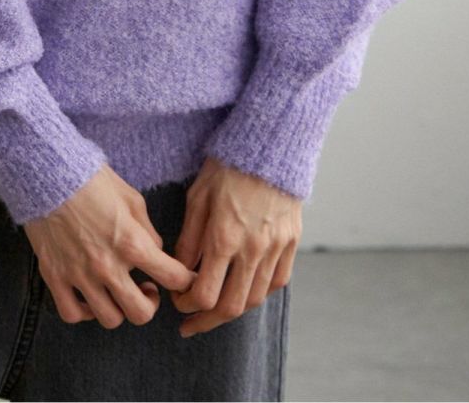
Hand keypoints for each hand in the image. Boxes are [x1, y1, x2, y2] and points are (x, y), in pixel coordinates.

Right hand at [23, 163, 197, 328]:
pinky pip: (73, 314)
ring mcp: (80, 275)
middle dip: (150, 304)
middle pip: (141, 313)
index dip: (184, 281)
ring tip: (118, 291)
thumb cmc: (93, 181)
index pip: (172, 277)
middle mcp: (107, 266)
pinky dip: (85, 312)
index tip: (182, 280)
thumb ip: (148, 230)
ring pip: (110, 319)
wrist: (49, 174)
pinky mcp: (55, 277)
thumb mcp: (131, 198)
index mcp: (131, 243)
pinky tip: (90, 297)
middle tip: (147, 289)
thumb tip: (155, 252)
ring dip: (119, 308)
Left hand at [167, 154, 300, 337]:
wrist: (270, 144)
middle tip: (190, 324)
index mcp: (224, 237)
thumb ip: (189, 238)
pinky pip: (278, 281)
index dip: (187, 305)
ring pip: (255, 299)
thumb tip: (179, 271)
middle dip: (206, 321)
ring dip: (233, 310)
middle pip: (231, 307)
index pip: (205, 294)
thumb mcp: (198, 196)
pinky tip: (245, 290)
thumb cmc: (227, 165)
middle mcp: (252, 248)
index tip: (177, 300)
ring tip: (215, 310)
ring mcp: (275, 247)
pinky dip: (260, 292)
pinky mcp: (291, 242)